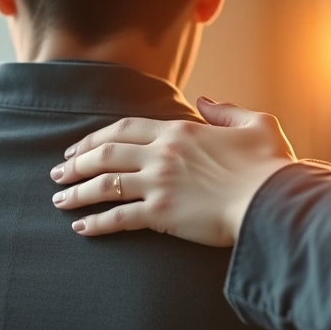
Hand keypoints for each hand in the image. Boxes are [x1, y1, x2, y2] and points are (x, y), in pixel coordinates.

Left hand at [50, 97, 296, 246]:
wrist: (272, 200)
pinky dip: (96, 222)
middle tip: (58, 172)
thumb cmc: (269, 166)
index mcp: (180, 130)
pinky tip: (81, 228)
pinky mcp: (161, 215)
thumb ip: (226, 110)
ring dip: (76, 191)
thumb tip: (206, 101)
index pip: (124, 128)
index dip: (95, 138)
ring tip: (59, 199)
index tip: (79, 148)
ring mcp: (159, 183)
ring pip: (105, 184)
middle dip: (76, 163)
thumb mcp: (255, 123)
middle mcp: (162, 154)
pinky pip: (119, 217)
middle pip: (105, 154)